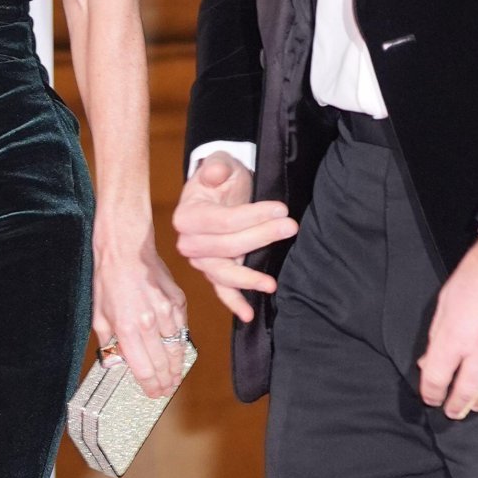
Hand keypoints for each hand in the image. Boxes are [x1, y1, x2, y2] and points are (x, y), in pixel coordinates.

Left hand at [93, 228, 188, 399]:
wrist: (126, 249)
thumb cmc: (109, 279)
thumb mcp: (98, 315)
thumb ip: (108, 343)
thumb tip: (116, 362)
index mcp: (127, 329)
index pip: (144, 370)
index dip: (150, 386)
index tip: (153, 393)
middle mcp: (149, 323)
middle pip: (164, 364)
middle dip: (166, 381)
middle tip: (167, 389)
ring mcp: (167, 311)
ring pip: (177, 348)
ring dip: (177, 366)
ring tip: (175, 376)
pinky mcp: (178, 300)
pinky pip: (183, 328)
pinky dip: (181, 342)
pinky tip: (178, 349)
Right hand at [172, 152, 298, 322]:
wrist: (220, 191)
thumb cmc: (221, 177)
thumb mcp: (220, 163)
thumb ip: (217, 166)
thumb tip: (216, 174)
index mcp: (186, 216)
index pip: (223, 221)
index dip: (253, 216)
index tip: (281, 208)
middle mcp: (188, 242)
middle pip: (227, 247)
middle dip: (261, 238)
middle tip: (291, 227)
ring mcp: (200, 261)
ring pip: (224, 273)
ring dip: (249, 279)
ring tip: (272, 283)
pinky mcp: (213, 272)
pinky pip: (222, 290)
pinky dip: (234, 303)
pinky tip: (248, 315)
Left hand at [418, 237, 477, 418]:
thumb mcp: (446, 299)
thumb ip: (438, 334)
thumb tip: (429, 361)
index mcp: (456, 334)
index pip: (438, 376)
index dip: (431, 392)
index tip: (430, 397)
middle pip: (468, 391)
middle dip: (457, 406)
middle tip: (453, 412)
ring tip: (477, 406)